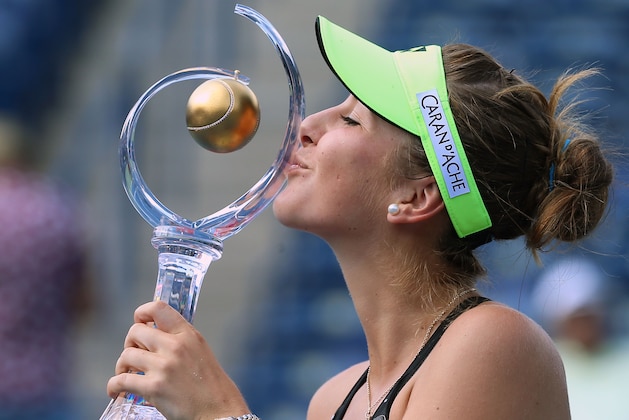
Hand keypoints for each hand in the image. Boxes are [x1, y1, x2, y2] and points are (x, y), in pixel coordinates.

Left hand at [106, 300, 249, 419]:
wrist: (219, 411)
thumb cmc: (211, 386)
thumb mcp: (200, 352)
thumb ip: (180, 341)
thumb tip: (152, 337)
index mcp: (188, 335)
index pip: (158, 308)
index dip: (142, 312)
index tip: (139, 322)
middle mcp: (176, 346)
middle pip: (136, 331)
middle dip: (130, 343)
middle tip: (133, 356)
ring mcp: (164, 366)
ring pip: (126, 355)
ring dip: (121, 366)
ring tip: (126, 375)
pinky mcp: (154, 387)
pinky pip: (121, 380)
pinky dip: (113, 386)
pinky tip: (116, 391)